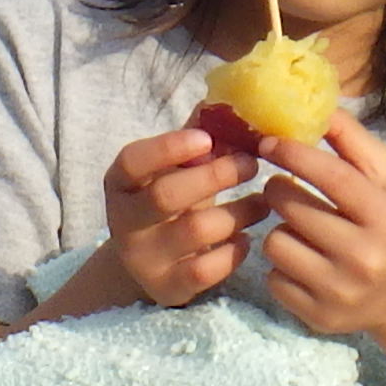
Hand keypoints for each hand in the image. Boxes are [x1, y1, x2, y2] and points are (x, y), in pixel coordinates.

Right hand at [97, 123, 254, 309]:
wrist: (152, 265)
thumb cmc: (173, 203)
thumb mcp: (175, 170)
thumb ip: (197, 137)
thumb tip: (232, 98)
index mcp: (121, 183)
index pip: (133, 162)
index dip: (168, 148)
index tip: (207, 138)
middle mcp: (124, 222)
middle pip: (166, 196)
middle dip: (216, 176)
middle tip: (252, 163)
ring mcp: (144, 258)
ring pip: (196, 231)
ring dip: (240, 211)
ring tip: (263, 202)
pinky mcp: (168, 287)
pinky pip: (207, 268)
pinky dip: (235, 250)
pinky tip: (246, 238)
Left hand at [252, 117, 385, 340]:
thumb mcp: (385, 178)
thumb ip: (351, 139)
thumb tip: (316, 104)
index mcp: (385, 216)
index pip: (331, 177)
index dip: (293, 154)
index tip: (268, 141)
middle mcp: (365, 257)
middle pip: (292, 208)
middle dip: (279, 192)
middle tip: (284, 189)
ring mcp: (340, 291)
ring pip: (275, 244)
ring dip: (280, 231)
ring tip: (300, 229)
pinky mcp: (318, 317)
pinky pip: (273, 279)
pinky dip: (281, 267)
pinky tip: (304, 261)